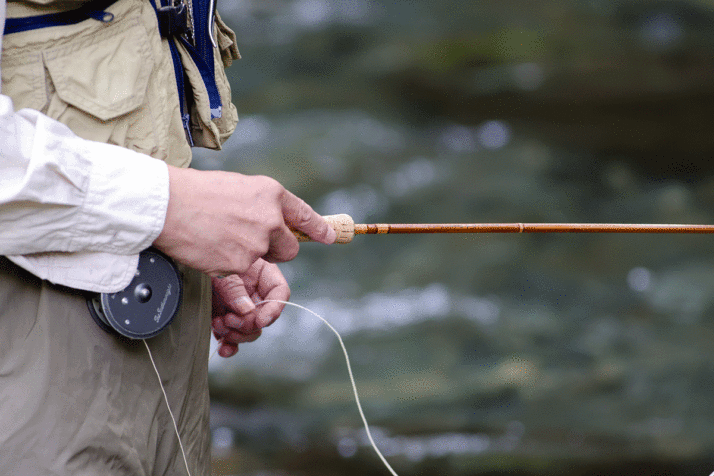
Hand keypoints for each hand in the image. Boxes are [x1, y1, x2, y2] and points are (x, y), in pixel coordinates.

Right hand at [153, 167, 335, 276]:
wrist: (168, 205)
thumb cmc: (197, 192)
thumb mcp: (239, 187)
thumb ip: (261, 204)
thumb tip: (273, 220)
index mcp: (271, 194)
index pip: (304, 215)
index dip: (319, 228)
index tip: (329, 236)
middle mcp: (270, 219)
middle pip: (289, 249)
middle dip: (276, 250)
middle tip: (251, 243)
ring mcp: (257, 244)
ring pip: (264, 261)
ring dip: (249, 256)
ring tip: (221, 238)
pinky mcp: (240, 264)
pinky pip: (241, 272)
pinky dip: (228, 265)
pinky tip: (211, 248)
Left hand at [211, 259, 288, 356]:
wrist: (181, 257)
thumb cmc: (204, 252)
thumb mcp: (221, 268)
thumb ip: (235, 288)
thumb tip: (247, 311)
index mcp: (261, 273)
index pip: (279, 293)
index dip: (274, 309)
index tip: (260, 321)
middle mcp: (253, 291)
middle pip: (263, 316)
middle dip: (248, 325)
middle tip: (230, 320)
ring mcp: (239, 305)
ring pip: (249, 330)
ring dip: (236, 334)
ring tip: (219, 325)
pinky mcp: (224, 316)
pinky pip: (232, 336)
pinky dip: (229, 344)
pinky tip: (222, 348)